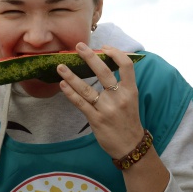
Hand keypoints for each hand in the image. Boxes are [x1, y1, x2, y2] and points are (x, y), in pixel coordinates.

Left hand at [57, 43, 144, 159]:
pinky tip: (62, 85)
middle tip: (78, 46)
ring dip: (71, 76)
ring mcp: (107, 109)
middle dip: (90, 57)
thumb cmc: (128, 119)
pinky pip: (80, 103)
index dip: (116, 53)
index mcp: (131, 90)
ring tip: (60, 66)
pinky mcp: (96, 120)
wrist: (130, 145)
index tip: (104, 47)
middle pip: (104, 72)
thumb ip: (121, 84)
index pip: (126, 65)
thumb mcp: (132, 99)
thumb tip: (102, 64)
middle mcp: (119, 98)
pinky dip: (70, 93)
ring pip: (87, 89)